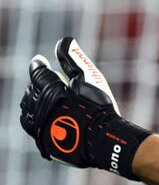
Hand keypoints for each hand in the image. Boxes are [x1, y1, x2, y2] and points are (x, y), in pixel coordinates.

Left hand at [19, 38, 150, 178]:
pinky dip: (39, 121)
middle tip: (49, 84)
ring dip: (34, 105)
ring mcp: (40, 127)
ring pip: (27, 112)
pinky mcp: (43, 142)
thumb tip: (63, 41)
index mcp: (49, 89)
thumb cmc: (99, 105)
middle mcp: (39, 108)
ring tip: (47, 102)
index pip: (37, 72)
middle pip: (30, 92)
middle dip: (37, 86)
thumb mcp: (90, 77)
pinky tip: (50, 119)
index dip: (39, 65)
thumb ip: (73, 58)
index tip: (40, 62)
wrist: (104, 138)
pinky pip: (34, 129)